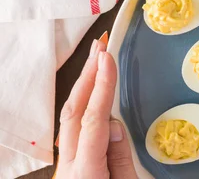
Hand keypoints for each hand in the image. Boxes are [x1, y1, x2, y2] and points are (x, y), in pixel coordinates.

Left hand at [55, 37, 136, 178]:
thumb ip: (121, 160)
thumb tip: (114, 125)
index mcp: (86, 171)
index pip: (93, 118)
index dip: (102, 84)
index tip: (107, 56)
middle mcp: (69, 165)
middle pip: (74, 111)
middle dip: (88, 75)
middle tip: (101, 45)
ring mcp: (64, 166)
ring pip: (68, 118)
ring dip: (84, 86)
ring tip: (98, 60)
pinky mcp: (68, 167)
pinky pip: (73, 129)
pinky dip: (83, 105)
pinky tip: (93, 94)